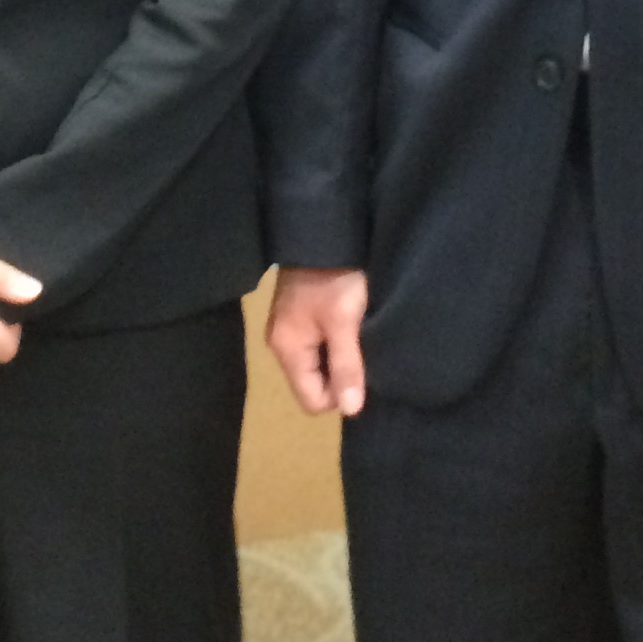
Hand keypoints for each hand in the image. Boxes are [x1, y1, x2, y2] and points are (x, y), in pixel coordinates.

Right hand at [267, 265, 369, 415]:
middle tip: (361, 350)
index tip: (361, 370)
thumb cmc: (335, 276)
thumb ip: (346, 366)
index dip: (339, 395)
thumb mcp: (345, 321)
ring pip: (318, 366)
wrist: (325, 231)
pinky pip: (318, 347)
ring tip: (357, 336)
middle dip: (340, 376)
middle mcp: (281, 344)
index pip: (312, 401)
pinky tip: (350, 325)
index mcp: (287, 348)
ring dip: (339, 358)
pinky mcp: (299, 317)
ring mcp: (288, 329)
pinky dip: (336, 343)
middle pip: (313, 384)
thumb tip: (350, 411)